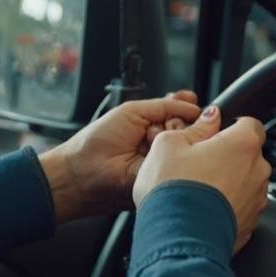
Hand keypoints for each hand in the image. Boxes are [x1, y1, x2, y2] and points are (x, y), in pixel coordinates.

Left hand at [39, 92, 201, 223]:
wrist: (83, 171)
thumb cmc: (98, 141)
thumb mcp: (132, 111)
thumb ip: (164, 106)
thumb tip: (192, 104)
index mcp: (151, 125)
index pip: (180, 112)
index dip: (186, 105)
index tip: (190, 100)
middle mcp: (160, 142)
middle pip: (188, 126)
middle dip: (176, 119)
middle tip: (154, 127)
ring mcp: (163, 159)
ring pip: (186, 140)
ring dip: (170, 132)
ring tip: (147, 138)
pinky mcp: (164, 175)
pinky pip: (179, 157)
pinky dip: (169, 147)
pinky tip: (154, 145)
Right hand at [134, 106, 270, 252]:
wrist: (177, 239)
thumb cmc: (173, 190)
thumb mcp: (169, 144)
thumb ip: (195, 127)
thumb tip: (208, 119)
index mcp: (243, 144)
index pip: (250, 123)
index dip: (231, 127)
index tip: (214, 134)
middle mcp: (258, 171)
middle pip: (248, 155)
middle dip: (227, 157)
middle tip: (197, 164)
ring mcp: (257, 200)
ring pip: (245, 183)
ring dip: (228, 183)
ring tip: (197, 190)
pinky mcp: (251, 224)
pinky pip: (240, 208)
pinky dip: (226, 207)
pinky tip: (203, 209)